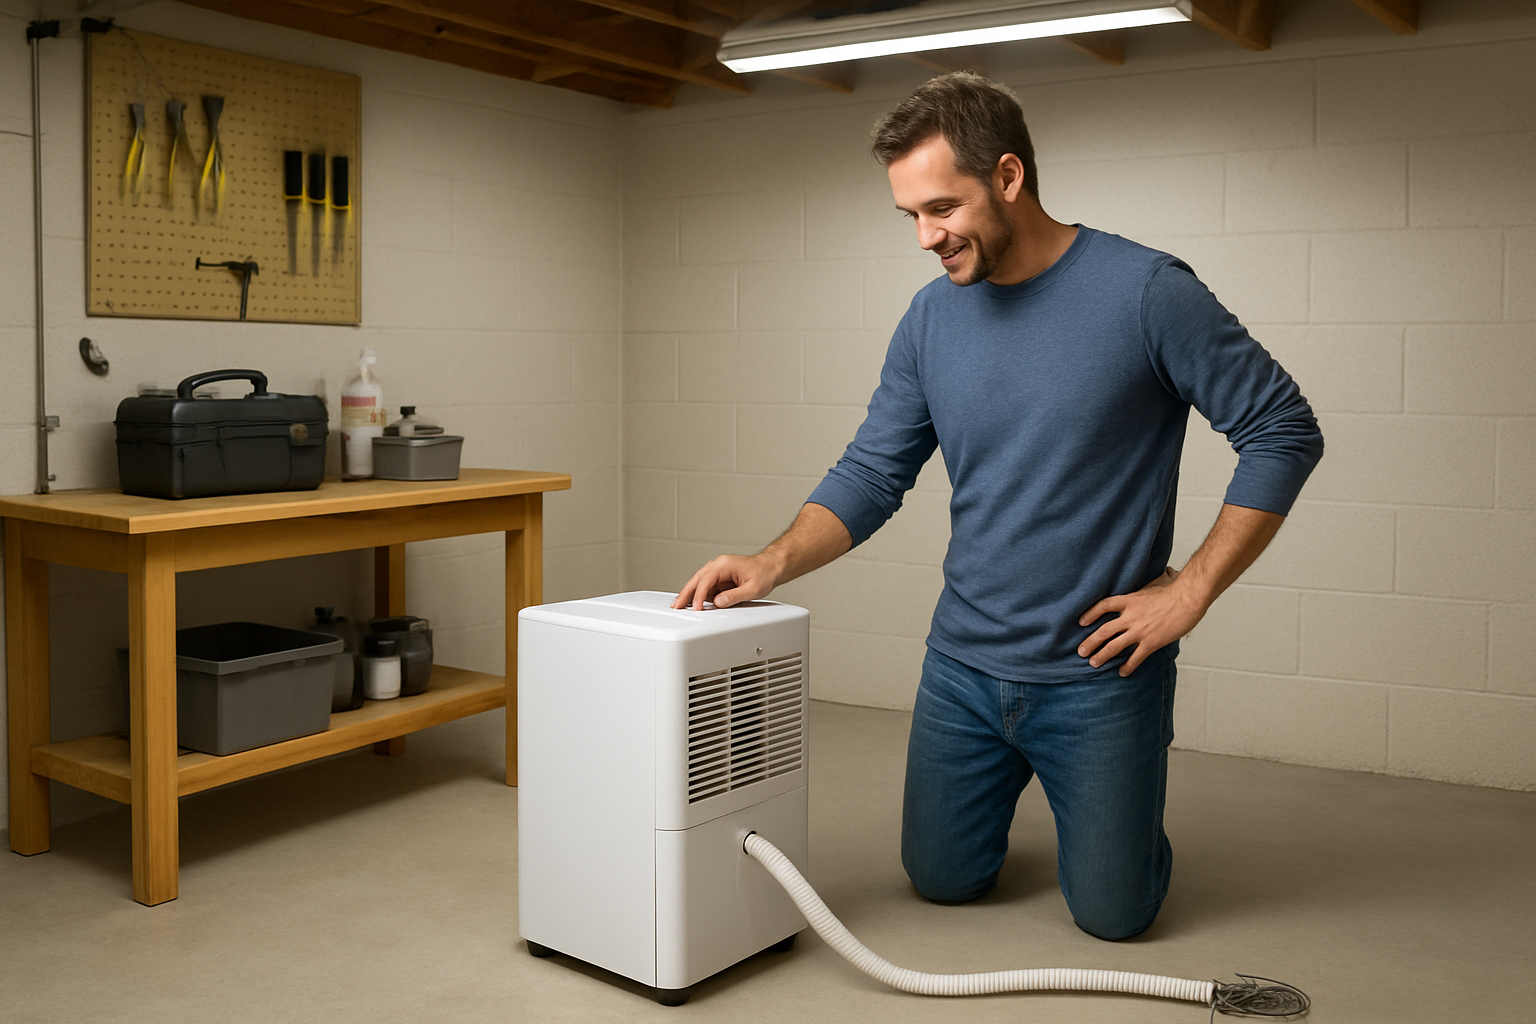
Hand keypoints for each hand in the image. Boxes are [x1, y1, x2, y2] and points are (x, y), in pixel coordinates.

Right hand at [672, 553, 781, 610]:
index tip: (696, 607)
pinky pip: (706, 586)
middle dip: (685, 593)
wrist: (772, 567)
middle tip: (676, 606)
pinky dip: (699, 594)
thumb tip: (718, 602)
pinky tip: (694, 603)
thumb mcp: (752, 588)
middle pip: (696, 579)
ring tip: (680, 606)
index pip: (706, 580)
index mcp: (724, 564)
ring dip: (689, 594)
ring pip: (698, 582)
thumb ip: (734, 596)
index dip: (699, 595)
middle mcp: (718, 566)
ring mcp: (718, 571)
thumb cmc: (764, 573)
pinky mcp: (720, 578)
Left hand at [1076, 568, 1203, 676]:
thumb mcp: (1160, 580)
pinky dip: (1127, 666)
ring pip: (1114, 646)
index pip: (1103, 606)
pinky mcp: (1151, 642)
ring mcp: (1139, 630)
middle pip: (1103, 631)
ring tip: (1093, 663)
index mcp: (1130, 600)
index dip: (1090, 614)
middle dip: (1090, 642)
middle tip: (1081, 651)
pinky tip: (1122, 672)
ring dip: (1102, 656)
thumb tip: (1168, 572)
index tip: (1081, 622)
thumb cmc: (1177, 588)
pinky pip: (1135, 657)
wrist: (1189, 598)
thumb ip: (1157, 580)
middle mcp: (1130, 616)